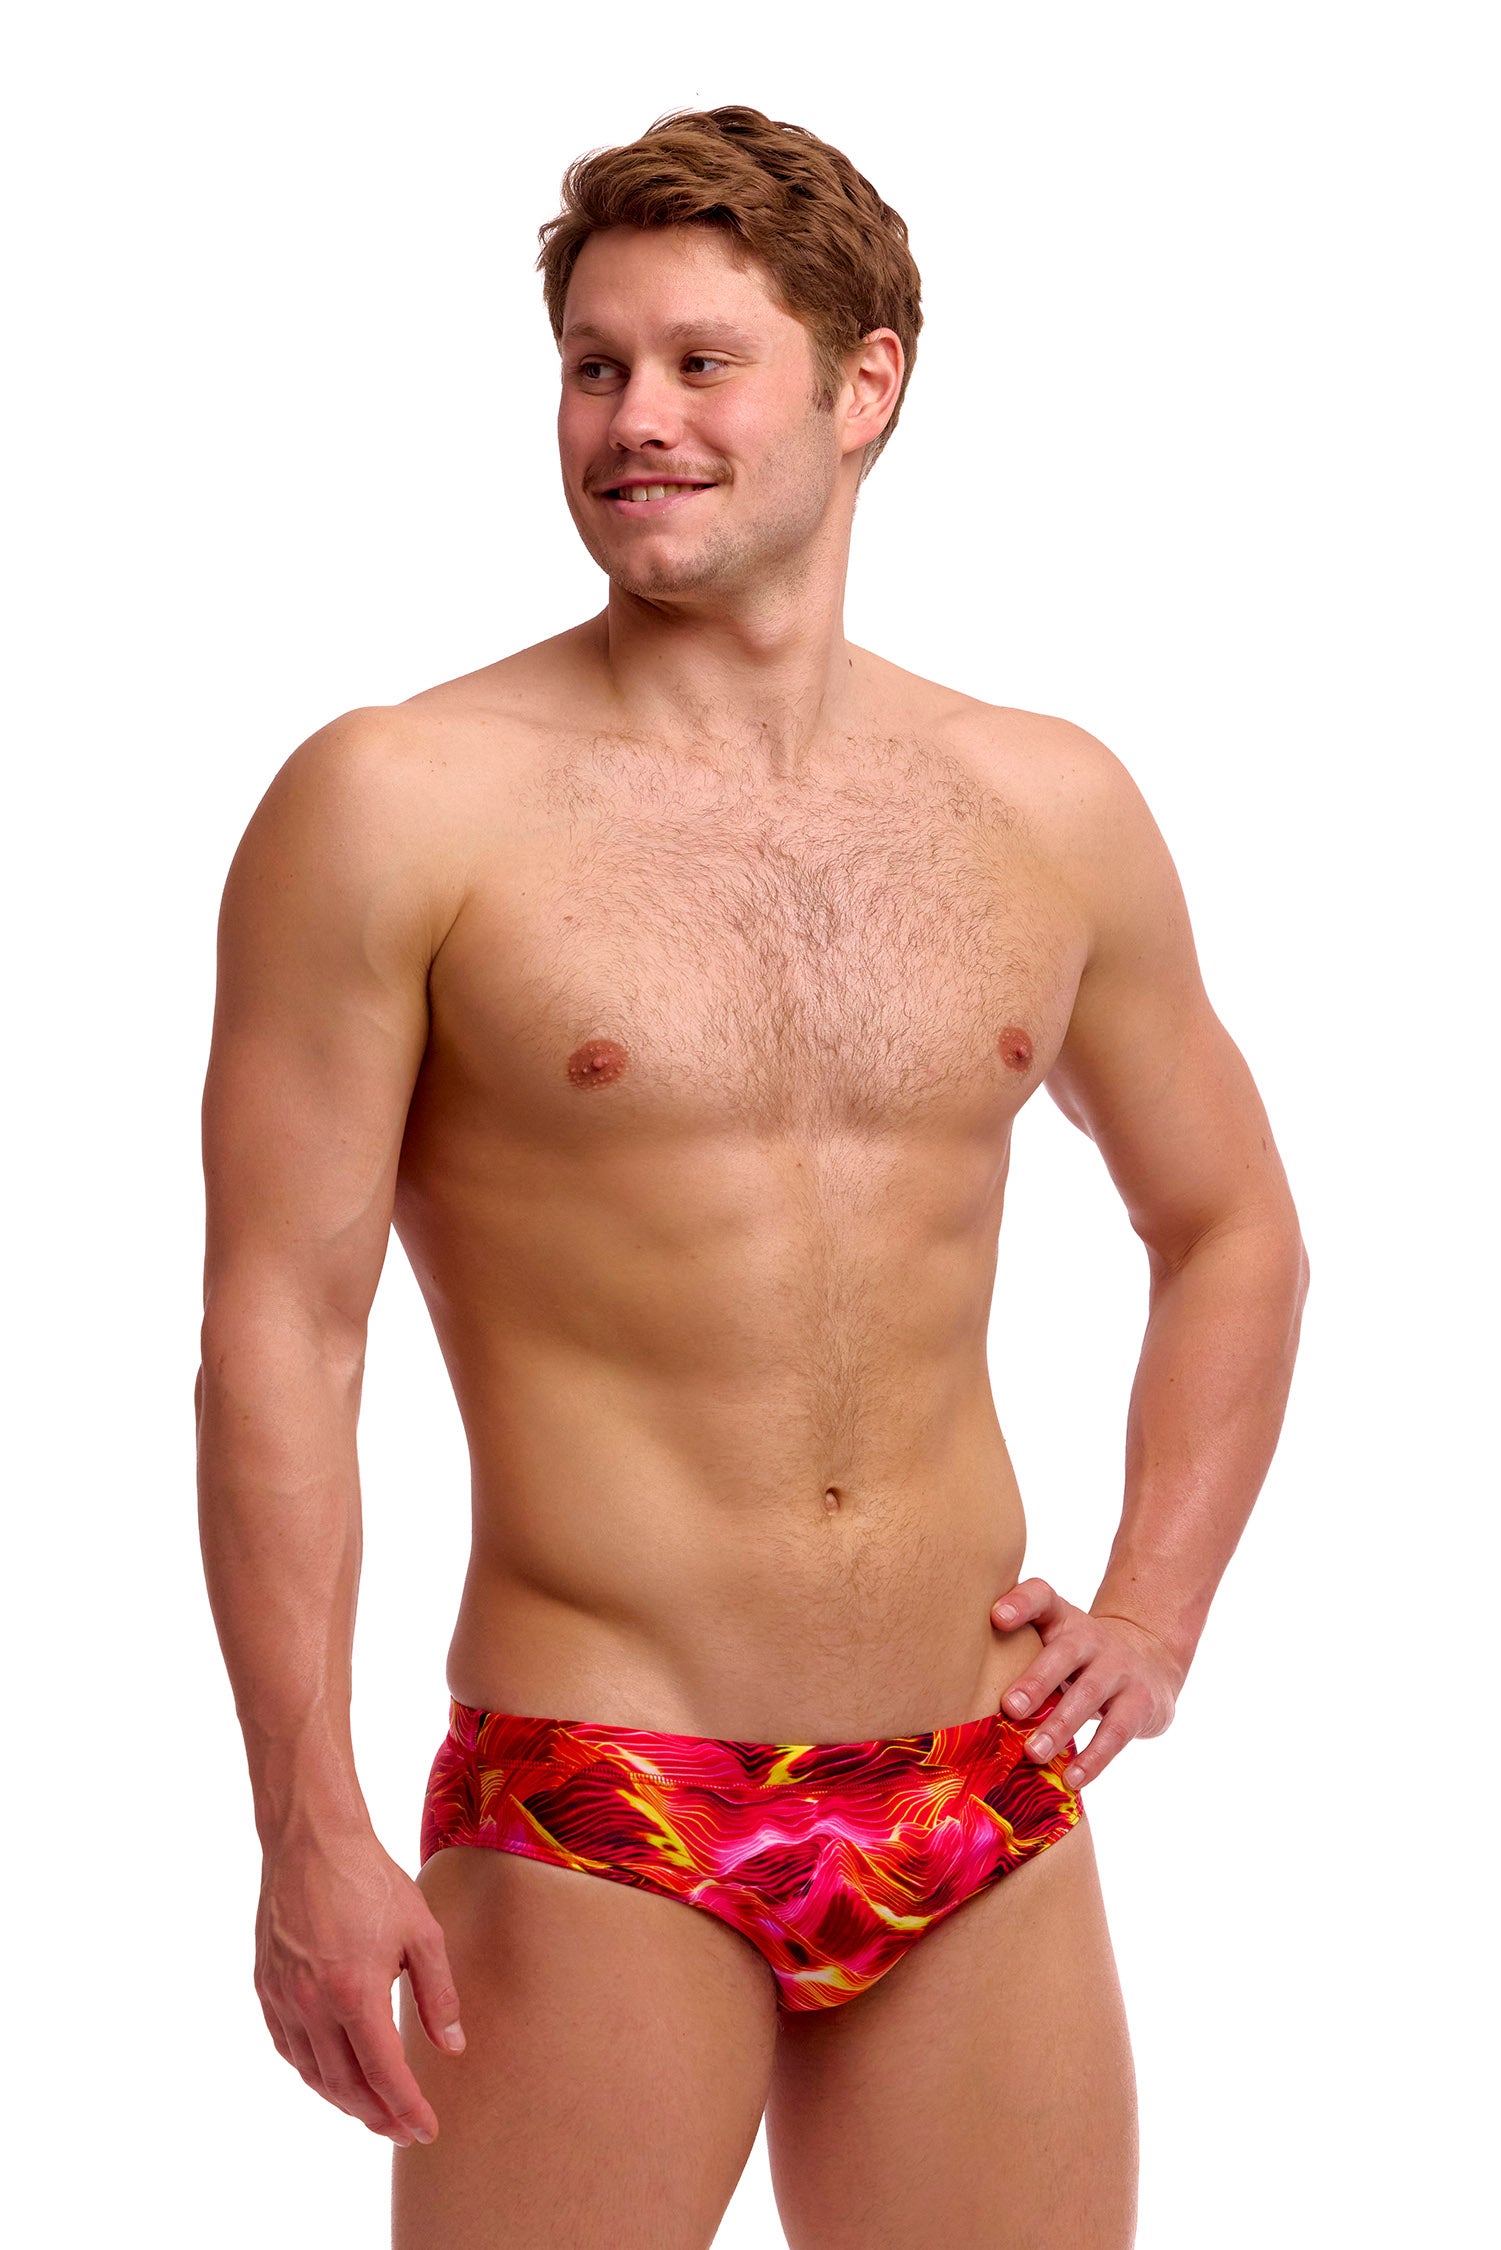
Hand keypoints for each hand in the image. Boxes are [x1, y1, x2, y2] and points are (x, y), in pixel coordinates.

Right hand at [255, 1829, 464, 2146]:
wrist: (312, 1841)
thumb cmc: (371, 1881)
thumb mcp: (422, 1932)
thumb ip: (438, 1995)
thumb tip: (452, 2048)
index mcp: (354, 1993)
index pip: (383, 2074)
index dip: (406, 2109)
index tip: (426, 2131)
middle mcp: (312, 2005)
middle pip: (345, 2086)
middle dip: (377, 2116)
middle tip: (402, 2130)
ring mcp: (283, 1999)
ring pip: (313, 2074)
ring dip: (345, 2102)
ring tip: (373, 2111)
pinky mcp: (266, 1989)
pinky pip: (289, 2049)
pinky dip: (314, 2072)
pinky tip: (334, 2075)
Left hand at [990, 1577, 1185, 1786]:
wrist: (1149, 1661)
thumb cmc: (1076, 1658)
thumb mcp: (1051, 1641)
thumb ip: (1012, 1650)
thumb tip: (948, 1687)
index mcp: (1062, 1619)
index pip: (1042, 1596)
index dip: (1021, 1603)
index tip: (996, 1617)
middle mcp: (1091, 1638)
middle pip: (1065, 1653)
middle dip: (1036, 1680)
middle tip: (1010, 1708)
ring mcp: (1120, 1668)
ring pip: (1089, 1695)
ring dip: (1059, 1726)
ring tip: (1032, 1753)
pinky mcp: (1141, 1702)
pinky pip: (1116, 1732)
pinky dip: (1094, 1759)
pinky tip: (1072, 1778)